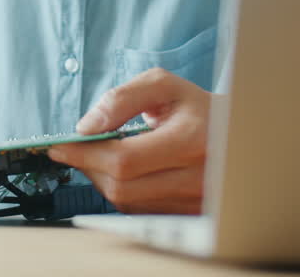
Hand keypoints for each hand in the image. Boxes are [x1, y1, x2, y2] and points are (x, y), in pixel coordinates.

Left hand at [48, 68, 213, 213]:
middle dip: (88, 166)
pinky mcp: (188, 214)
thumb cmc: (197, 107)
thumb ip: (121, 99)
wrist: (240, 134)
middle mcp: (196, 177)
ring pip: (127, 201)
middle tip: (73, 149)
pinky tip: (119, 170)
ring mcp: (193, 201)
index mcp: (191, 140)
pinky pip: (140, 209)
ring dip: (101, 179)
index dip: (85, 154)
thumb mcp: (163, 86)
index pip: (124, 159)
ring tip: (97, 155)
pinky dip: (120, 190)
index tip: (59, 146)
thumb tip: (86, 127)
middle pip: (121, 185)